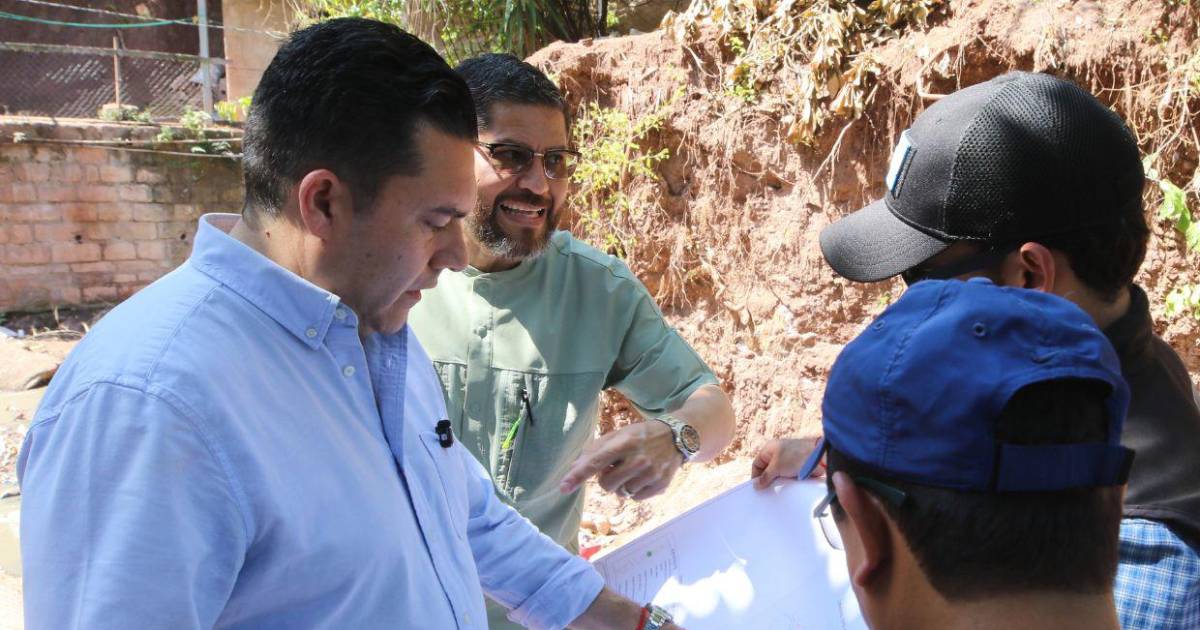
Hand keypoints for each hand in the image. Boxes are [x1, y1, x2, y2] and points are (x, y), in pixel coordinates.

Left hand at [559, 420, 681, 499]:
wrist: (676, 437)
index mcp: (624, 443)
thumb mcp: (618, 435)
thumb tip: (574, 468)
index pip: (595, 462)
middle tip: (617, 468)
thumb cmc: (640, 436)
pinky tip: (643, 477)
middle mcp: (638, 459)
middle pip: (606, 484)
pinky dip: (635, 491)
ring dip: (622, 485)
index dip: (578, 475)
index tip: (563, 487)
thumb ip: (595, 450)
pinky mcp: (661, 485)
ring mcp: (651, 473)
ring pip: (622, 493)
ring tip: (632, 471)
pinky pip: (635, 498)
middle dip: (607, 479)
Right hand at [751, 437, 821, 488]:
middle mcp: (777, 454)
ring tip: (776, 493)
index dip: (756, 476)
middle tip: (766, 493)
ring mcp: (787, 460)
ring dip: (777, 483)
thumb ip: (765, 477)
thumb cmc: (795, 457)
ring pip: (777, 475)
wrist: (820, 456)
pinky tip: (785, 490)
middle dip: (767, 481)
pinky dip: (785, 483)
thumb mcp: (777, 467)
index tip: (757, 489)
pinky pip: (787, 476)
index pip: (757, 464)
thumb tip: (755, 486)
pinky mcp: (796, 467)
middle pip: (767, 470)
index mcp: (769, 449)